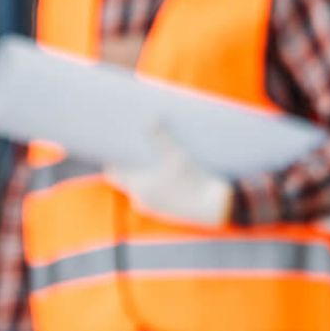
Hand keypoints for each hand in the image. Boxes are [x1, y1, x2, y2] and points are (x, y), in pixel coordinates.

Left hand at [105, 121, 233, 226]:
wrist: (216, 208)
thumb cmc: (194, 181)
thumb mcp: (177, 156)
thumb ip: (161, 138)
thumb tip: (150, 119)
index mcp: (138, 188)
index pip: (113, 174)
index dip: (113, 159)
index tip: (116, 144)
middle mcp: (142, 200)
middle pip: (129, 177)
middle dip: (133, 162)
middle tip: (139, 143)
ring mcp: (154, 207)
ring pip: (143, 186)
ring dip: (147, 172)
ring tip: (155, 154)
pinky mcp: (168, 211)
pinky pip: (156, 193)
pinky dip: (158, 182)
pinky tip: (169, 170)